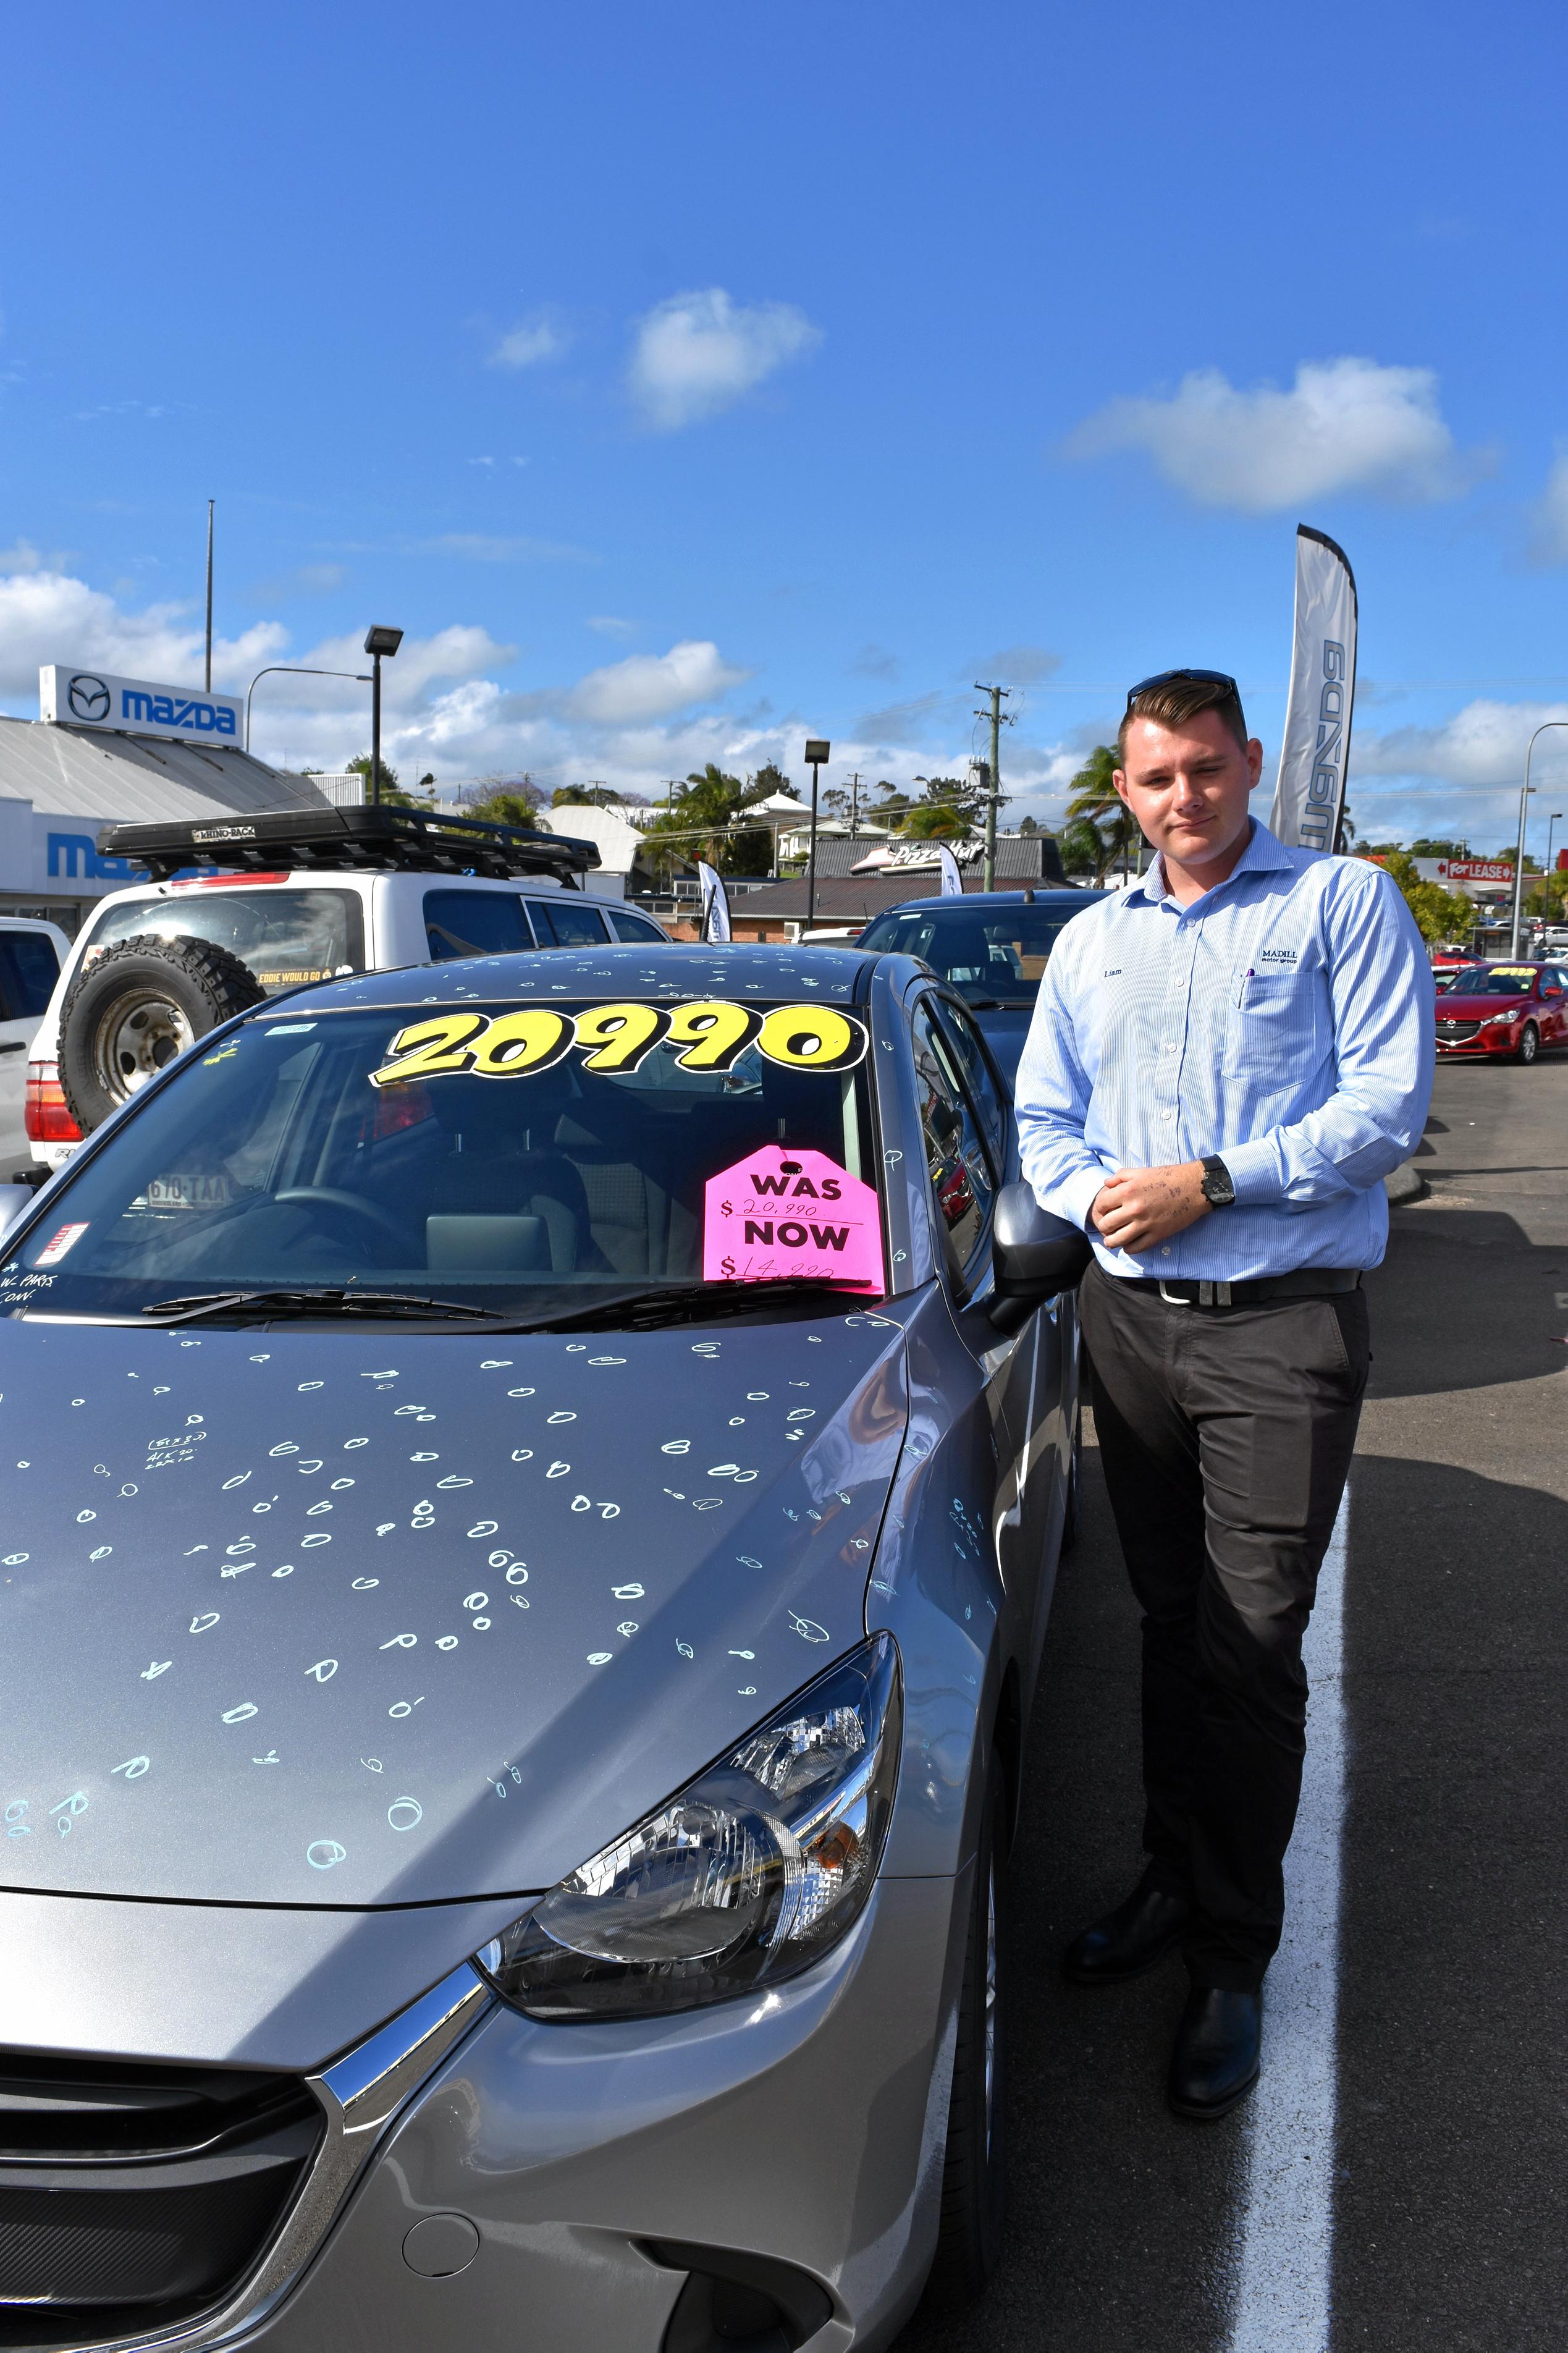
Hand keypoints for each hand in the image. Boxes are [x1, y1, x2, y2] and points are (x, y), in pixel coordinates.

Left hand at [1090, 1161, 1210, 1253]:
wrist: (1195, 1187)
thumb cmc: (1169, 1176)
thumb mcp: (1142, 1171)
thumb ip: (1120, 1176)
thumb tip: (1106, 1185)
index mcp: (1128, 1191)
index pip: (1101, 1205)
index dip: (1099, 1208)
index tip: (1104, 1210)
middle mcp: (1134, 1209)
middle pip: (1106, 1225)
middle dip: (1103, 1226)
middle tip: (1107, 1225)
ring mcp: (1146, 1224)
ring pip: (1117, 1240)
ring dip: (1111, 1241)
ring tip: (1112, 1239)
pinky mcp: (1158, 1235)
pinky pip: (1136, 1248)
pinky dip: (1128, 1248)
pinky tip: (1129, 1244)